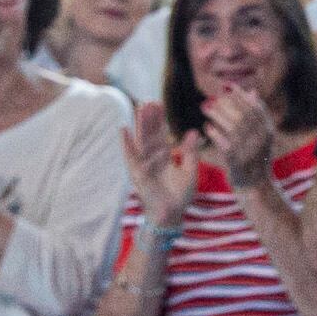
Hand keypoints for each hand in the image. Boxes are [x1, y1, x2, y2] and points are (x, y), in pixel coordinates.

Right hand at [121, 105, 202, 227]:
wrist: (172, 215)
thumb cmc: (180, 195)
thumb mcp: (190, 171)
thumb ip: (190, 152)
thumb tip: (193, 132)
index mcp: (164, 157)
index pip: (161, 135)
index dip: (159, 120)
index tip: (158, 104)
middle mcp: (152, 159)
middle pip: (150, 134)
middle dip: (149, 118)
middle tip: (149, 100)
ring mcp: (144, 165)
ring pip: (141, 141)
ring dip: (140, 125)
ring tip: (140, 108)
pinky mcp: (138, 174)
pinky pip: (131, 157)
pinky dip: (127, 143)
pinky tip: (123, 129)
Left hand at [200, 87, 280, 190]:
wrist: (255, 186)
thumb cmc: (254, 157)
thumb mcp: (261, 135)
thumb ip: (257, 115)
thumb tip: (252, 92)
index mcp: (269, 131)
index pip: (256, 108)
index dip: (242, 96)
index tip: (227, 86)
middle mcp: (263, 140)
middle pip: (244, 116)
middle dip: (227, 104)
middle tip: (211, 97)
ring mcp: (251, 151)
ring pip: (234, 127)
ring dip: (218, 115)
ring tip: (205, 107)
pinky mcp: (239, 162)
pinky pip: (226, 144)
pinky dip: (216, 134)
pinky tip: (206, 127)